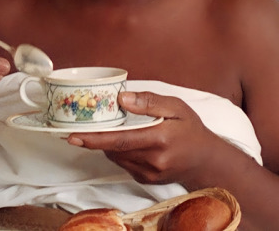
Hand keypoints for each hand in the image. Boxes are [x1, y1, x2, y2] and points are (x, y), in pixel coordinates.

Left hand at [67, 91, 215, 184]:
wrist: (205, 160)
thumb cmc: (191, 129)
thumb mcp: (176, 107)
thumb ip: (149, 102)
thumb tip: (123, 98)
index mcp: (160, 139)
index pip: (120, 140)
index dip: (95, 138)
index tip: (73, 135)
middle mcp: (153, 161)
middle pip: (114, 149)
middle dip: (94, 139)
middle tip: (74, 129)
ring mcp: (149, 174)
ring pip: (117, 157)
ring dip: (106, 144)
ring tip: (99, 129)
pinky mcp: (146, 180)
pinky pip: (124, 163)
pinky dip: (118, 151)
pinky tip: (122, 140)